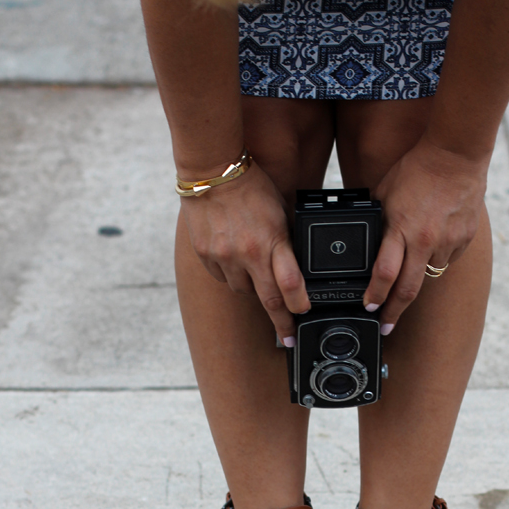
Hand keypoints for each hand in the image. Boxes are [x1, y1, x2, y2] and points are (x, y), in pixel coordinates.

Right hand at [180, 161, 309, 343]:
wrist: (212, 170)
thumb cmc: (252, 186)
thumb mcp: (280, 211)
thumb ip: (286, 240)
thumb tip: (297, 266)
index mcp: (272, 240)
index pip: (290, 284)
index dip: (299, 306)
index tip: (303, 318)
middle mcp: (247, 253)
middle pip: (268, 299)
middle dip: (281, 322)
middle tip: (288, 337)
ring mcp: (224, 256)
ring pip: (244, 290)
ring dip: (253, 287)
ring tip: (256, 270)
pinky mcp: (205, 255)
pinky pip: (222, 277)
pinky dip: (231, 274)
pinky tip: (234, 258)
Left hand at [366, 138, 489, 332]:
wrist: (456, 156)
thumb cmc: (416, 171)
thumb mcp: (384, 195)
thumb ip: (378, 223)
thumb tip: (366, 247)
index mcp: (402, 228)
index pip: (385, 274)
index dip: (375, 296)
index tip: (368, 308)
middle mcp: (425, 240)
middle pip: (408, 290)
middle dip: (393, 312)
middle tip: (385, 327)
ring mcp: (448, 242)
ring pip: (428, 274)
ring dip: (416, 277)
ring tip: (410, 265)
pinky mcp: (464, 240)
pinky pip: (446, 259)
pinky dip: (436, 258)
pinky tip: (432, 242)